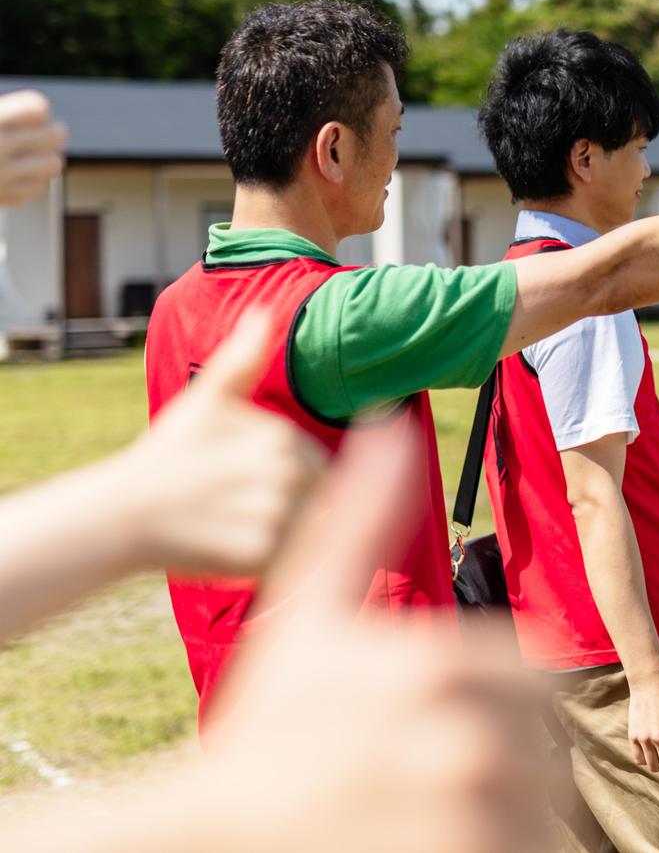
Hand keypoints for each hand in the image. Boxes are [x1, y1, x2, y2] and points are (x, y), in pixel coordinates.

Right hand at [0, 89, 65, 207]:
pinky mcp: (2, 198)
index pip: (37, 107)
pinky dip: (31, 180)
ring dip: (46, 158)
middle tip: (48, 134)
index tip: (32, 117)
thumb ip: (8, 116)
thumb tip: (41, 110)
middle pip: (55, 135)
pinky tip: (17, 174)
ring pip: (54, 164)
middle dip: (53, 134)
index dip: (38, 112)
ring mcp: (0, 176)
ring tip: (32, 155)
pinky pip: (37, 188)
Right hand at [128, 312, 326, 575]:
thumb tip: (263, 313)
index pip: (316, 466)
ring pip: (306, 532)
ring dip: (281, 534)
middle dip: (286, 507)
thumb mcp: (207, 400)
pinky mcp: (265, 556)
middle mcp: (290, 474)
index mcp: (284, 438)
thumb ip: (241, 359)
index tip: (240, 481)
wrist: (122, 514)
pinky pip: (288, 562)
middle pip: (317, 499)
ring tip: (231, 526)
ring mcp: (279, 516)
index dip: (283, 479)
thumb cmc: (167, 456)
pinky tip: (230, 548)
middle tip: (232, 506)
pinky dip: (268, 561)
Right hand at [203, 423, 546, 852]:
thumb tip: (388, 426)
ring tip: (435, 824)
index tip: (444, 738)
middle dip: (501, 772)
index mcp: (441, 668)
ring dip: (502, 823)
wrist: (213, 841)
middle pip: (540, 756)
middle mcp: (466, 739)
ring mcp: (467, 814)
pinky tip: (442, 848)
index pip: (533, 688)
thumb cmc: (261, 730)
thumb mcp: (307, 617)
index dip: (497, 714)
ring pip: (536, 817)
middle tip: (436, 792)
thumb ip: (361, 520)